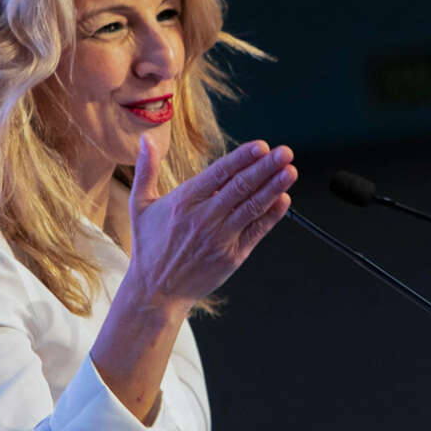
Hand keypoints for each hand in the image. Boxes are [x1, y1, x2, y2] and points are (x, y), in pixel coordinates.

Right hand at [125, 136, 296, 310]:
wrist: (155, 292)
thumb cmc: (149, 247)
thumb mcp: (140, 205)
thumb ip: (146, 169)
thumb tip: (145, 139)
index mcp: (183, 201)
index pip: (219, 173)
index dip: (242, 158)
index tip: (261, 146)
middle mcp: (204, 218)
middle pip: (240, 187)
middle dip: (265, 168)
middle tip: (285, 152)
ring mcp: (220, 238)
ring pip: (252, 208)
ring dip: (274, 188)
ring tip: (290, 172)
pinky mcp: (231, 257)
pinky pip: (256, 232)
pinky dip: (271, 216)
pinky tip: (284, 200)